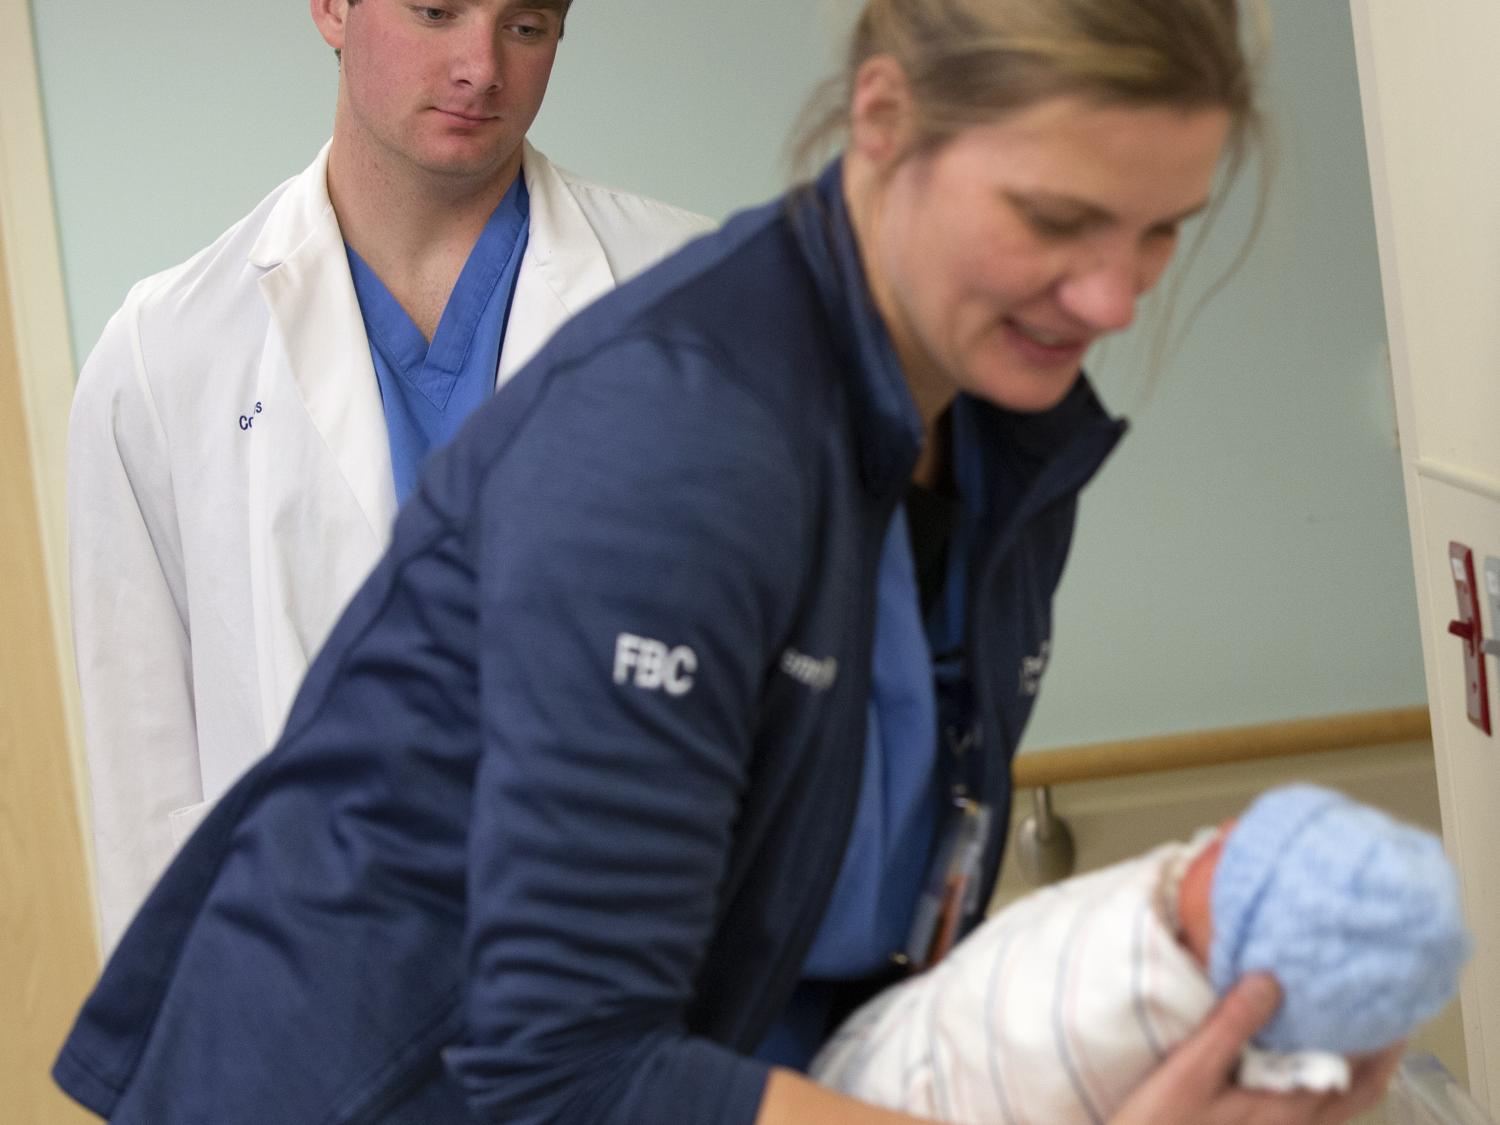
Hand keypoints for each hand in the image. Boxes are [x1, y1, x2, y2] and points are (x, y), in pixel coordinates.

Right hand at [1111, 975, 1403, 1124]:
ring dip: (1351, 1070)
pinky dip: (1319, 1083)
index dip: (1381, 1042)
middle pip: (1357, 1095)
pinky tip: (1296, 1063)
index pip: (1357, 1077)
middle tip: (1383, 1014)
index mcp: (1286, 1111)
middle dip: (1378, 1056)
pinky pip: (1308, 1111)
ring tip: (1347, 1030)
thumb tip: (1270, 980)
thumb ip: (1230, 1027)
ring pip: (1336, 1106)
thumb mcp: (1188, 1072)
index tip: (1391, 1003)